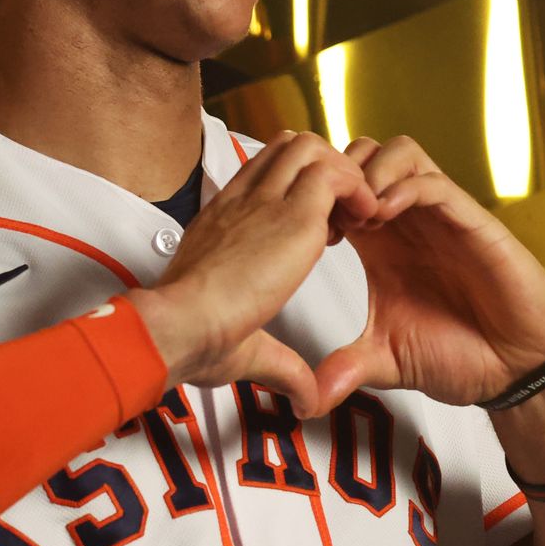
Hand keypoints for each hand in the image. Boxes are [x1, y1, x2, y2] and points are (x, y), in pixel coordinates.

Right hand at [125, 131, 378, 415]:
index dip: (298, 187)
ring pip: (312, 147)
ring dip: (343, 174)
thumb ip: (281, 365)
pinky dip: (359, 188)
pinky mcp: (292, 215)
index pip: (263, 173)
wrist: (177, 327)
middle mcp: (243, 202)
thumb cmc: (190, 338)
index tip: (320, 226)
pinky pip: (336, 172)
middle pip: (289, 146)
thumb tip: (306, 399)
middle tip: (344, 216)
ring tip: (358, 216)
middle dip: (325, 169)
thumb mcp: (243, 347)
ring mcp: (266, 203)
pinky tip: (366, 222)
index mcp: (224, 224)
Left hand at [310, 135, 544, 410]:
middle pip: (363, 154)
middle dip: (338, 173)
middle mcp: (408, 221)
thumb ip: (346, 368)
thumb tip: (307, 400)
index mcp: (381, 242)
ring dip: (370, 172)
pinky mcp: (472, 223)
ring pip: (398, 153)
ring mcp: (440, 217)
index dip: (315, 196)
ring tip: (357, 214)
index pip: (339, 188)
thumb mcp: (386, 361)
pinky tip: (384, 216)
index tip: (300, 228)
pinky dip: (404, 187)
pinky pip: (435, 182)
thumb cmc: (460, 355)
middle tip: (328, 212)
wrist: (514, 372)